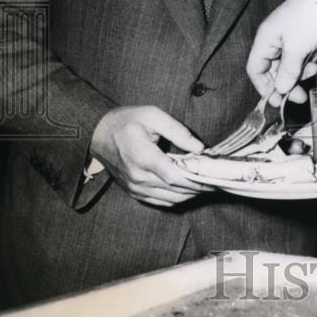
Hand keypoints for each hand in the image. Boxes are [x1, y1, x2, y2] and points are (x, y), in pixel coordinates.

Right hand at [90, 105, 210, 206]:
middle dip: (200, 187)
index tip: (216, 178)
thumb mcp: (153, 115)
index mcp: (143, 157)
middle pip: (176, 190)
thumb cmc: (126, 121)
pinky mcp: (134, 192)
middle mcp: (138, 177)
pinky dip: (177, 198)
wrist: (98, 134)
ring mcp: (135, 188)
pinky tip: (189, 189)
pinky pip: (160, 201)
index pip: (176, 177)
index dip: (198, 181)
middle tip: (218, 182)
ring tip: (207, 185)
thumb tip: (199, 147)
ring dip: (191, 194)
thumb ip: (177, 131)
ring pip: (170, 199)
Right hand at [247, 0, 316, 102]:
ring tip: (313, 71)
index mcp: (265, 38)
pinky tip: (316, 60)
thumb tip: (281, 89)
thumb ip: (287, 71)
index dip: (263, 86)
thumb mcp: (297, 49)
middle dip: (285, 82)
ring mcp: (289, 36)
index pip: (255, 68)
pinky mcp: (303, 35)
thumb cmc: (309, 17)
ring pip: (288, 63)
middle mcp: (274, 38)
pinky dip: (307, 62)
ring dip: (299, 72)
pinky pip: (300, 56)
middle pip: (272, 68)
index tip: (277, 100)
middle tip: (299, 96)